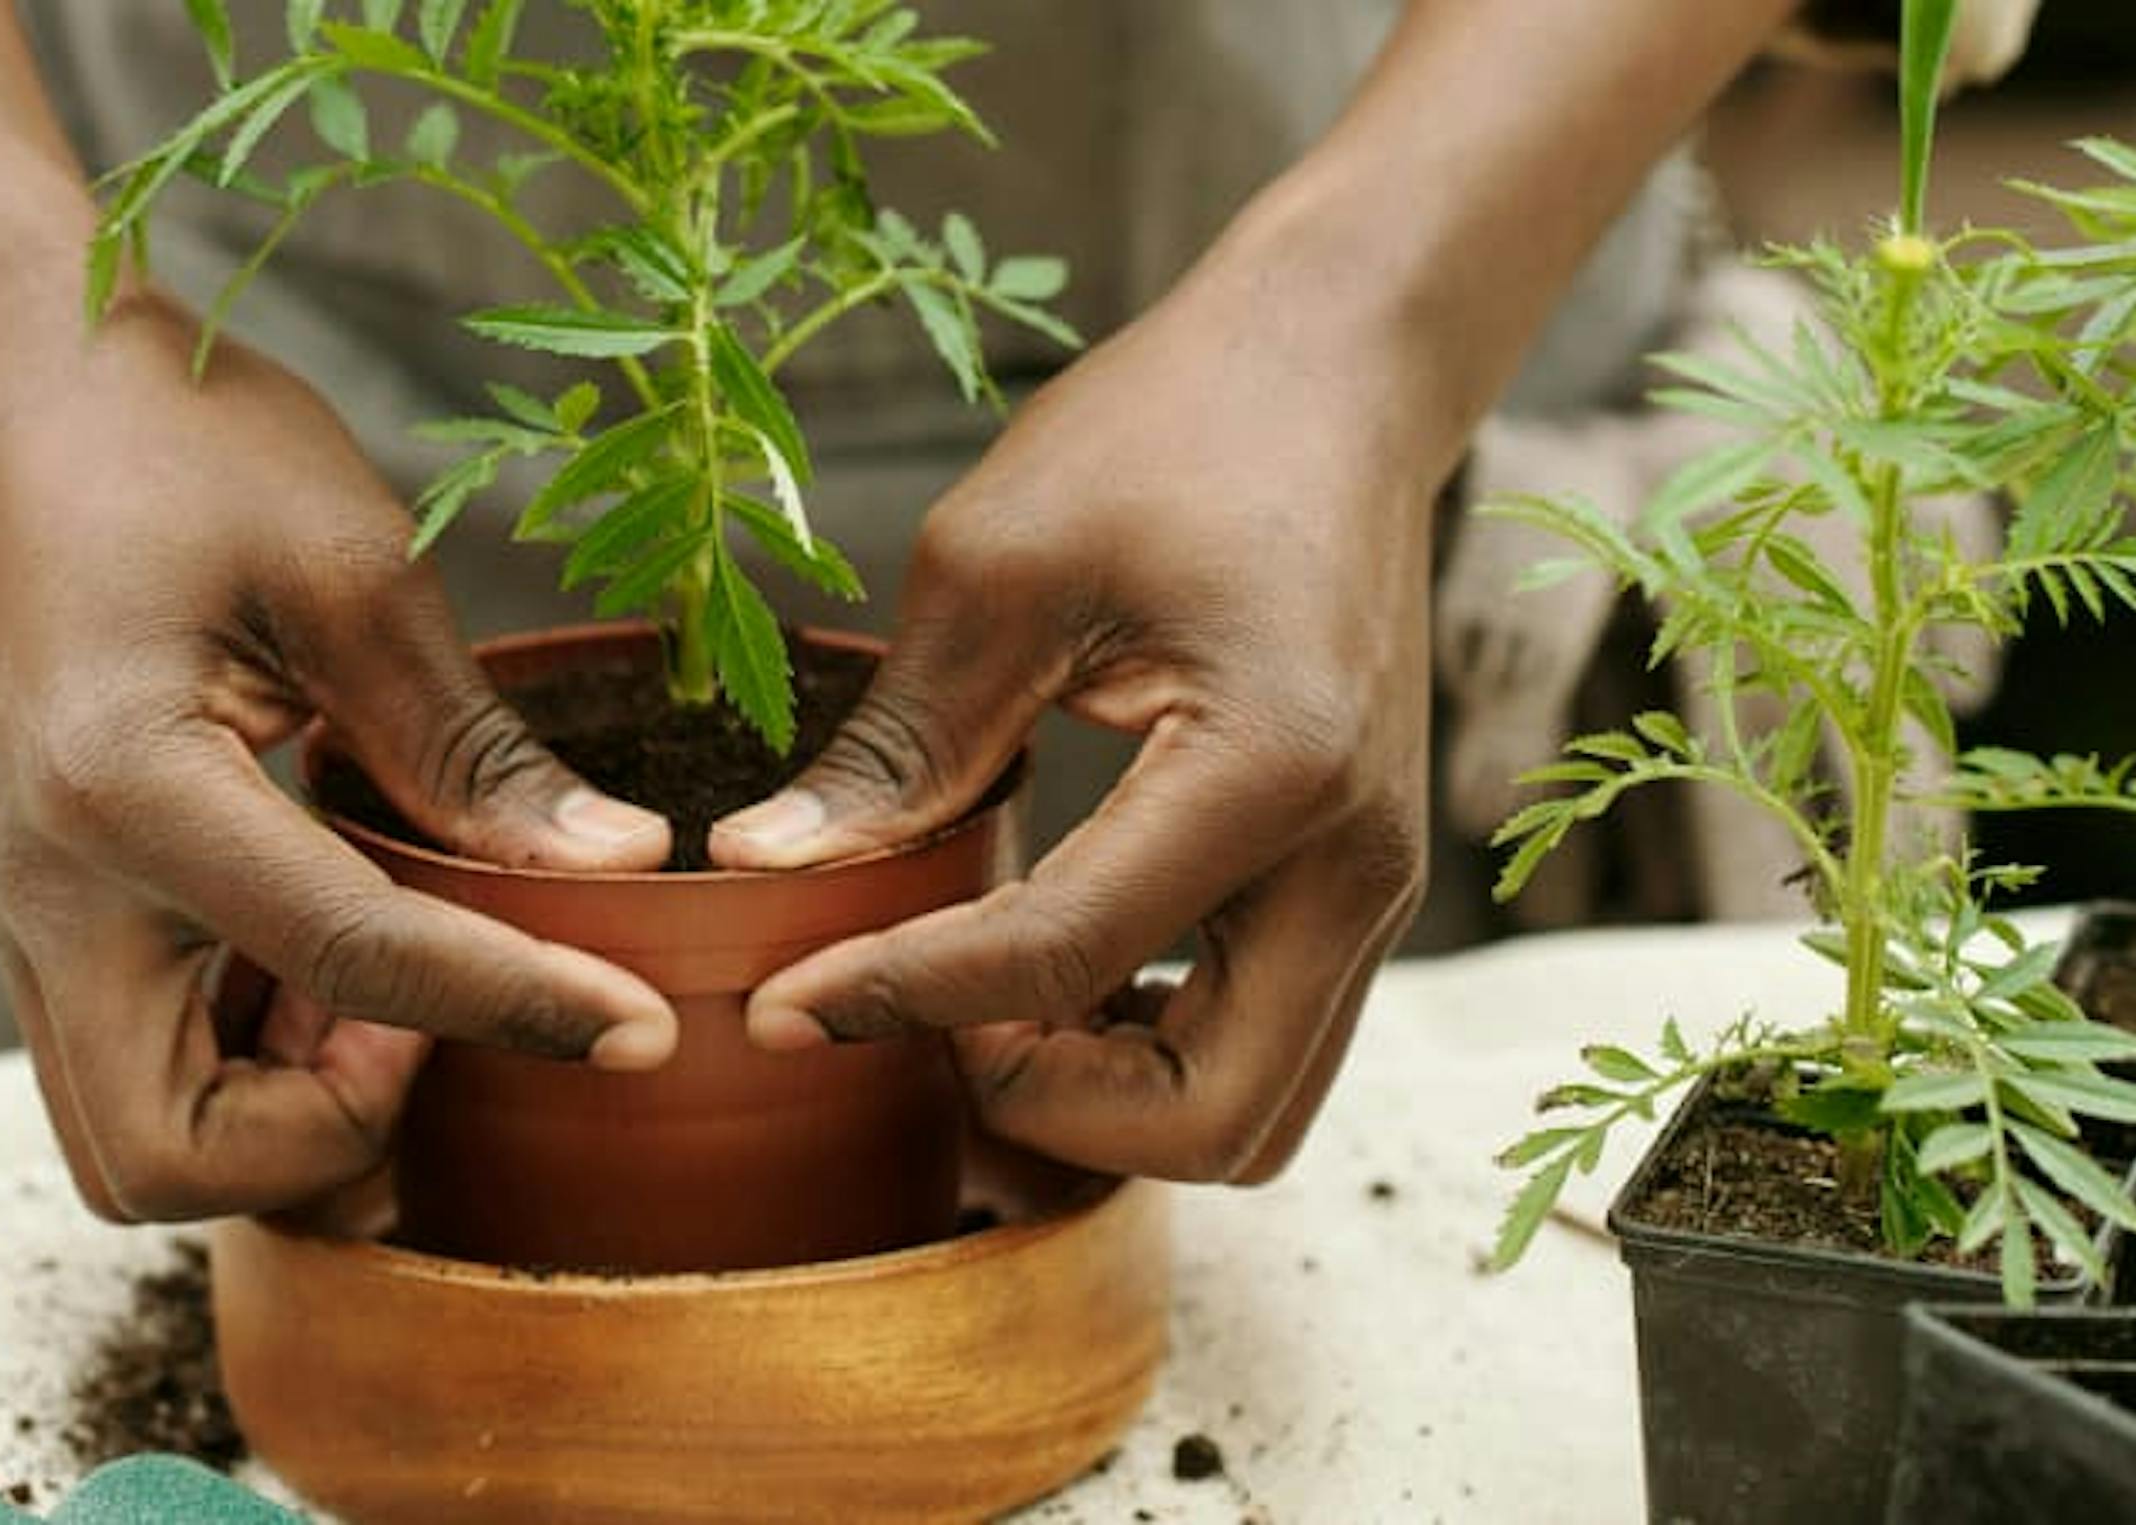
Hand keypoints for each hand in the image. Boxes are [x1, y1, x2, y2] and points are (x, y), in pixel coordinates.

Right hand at [0, 293, 676, 1222]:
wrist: (19, 397)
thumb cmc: (176, 446)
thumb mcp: (348, 566)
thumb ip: (472, 744)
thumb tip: (622, 868)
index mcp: (126, 788)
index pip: (351, 961)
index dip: (518, 1007)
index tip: (640, 1030)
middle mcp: (47, 892)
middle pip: (164, 1161)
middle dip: (325, 1136)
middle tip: (431, 1012)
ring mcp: (30, 918)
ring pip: (139, 1144)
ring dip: (285, 1114)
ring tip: (391, 984)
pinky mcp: (50, 917)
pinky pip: (141, 1067)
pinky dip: (250, 1064)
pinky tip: (337, 963)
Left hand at [709, 257, 1433, 1182]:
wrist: (1332, 376)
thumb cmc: (1175, 434)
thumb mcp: (999, 567)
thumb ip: (895, 743)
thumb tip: (761, 869)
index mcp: (1271, 768)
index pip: (1061, 958)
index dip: (898, 1000)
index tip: (775, 1010)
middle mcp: (1355, 862)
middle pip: (1214, 1123)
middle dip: (1048, 1105)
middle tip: (922, 1012)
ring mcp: (1375, 886)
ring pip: (1254, 1112)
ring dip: (1110, 1097)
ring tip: (982, 993)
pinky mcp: (1355, 884)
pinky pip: (1266, 1042)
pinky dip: (1155, 1050)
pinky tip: (1055, 964)